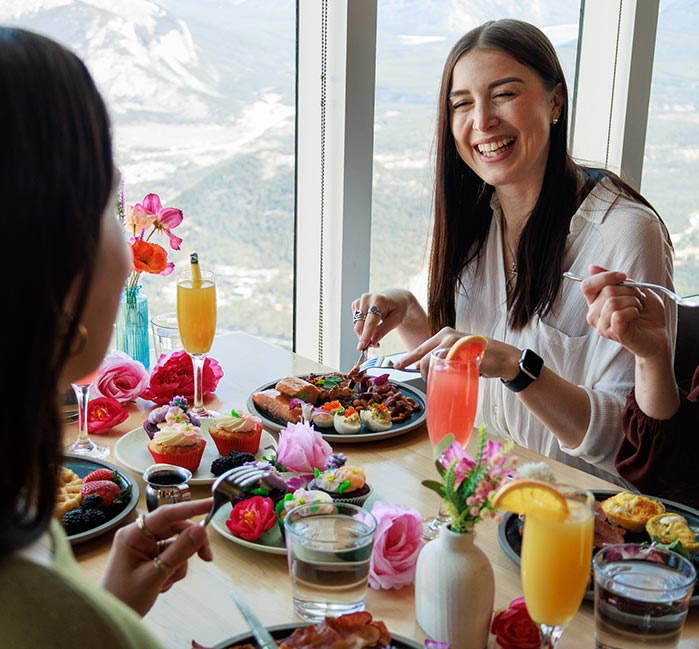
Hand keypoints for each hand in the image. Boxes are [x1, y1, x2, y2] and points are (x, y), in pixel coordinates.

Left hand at [101, 499, 213, 615]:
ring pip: (177, 543)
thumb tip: (202, 530)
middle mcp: (139, 535)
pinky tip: (163, 584)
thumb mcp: (155, 576)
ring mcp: (145, 546)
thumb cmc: (125, 599)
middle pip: (176, 528)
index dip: (191, 507)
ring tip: (167, 582)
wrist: (112, 620)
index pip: (167, 515)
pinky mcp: (151, 557)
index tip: (212, 503)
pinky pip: (173, 555)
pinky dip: (174, 569)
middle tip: (207, 558)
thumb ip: (180, 551)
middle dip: (191, 544)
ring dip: (180, 562)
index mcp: (133, 534)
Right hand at [351, 289, 427, 351]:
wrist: (396, 298)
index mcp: (379, 300)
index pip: (370, 322)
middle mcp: (367, 298)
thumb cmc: (398, 308)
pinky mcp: (356, 304)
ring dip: (364, 334)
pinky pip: (356, 321)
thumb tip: (372, 342)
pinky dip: (362, 327)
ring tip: (376, 334)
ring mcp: (360, 300)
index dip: (365, 336)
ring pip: (356, 325)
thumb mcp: (396, 320)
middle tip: (376, 345)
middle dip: (365, 338)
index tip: (362, 347)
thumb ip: (383, 331)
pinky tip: (371, 324)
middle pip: (360, 325)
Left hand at [395, 328, 519, 381]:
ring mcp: (454, 342)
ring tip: (438, 382)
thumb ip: (441, 358)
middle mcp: (447, 335)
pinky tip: (446, 379)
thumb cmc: (480, 357)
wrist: (504, 358)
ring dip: (431, 375)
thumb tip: (423, 367)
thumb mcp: (457, 355)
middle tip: (423, 381)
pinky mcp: (461, 351)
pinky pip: (444, 365)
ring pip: (432, 361)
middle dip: (420, 371)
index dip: (408, 358)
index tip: (398, 365)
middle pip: (423, 355)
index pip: (421, 347)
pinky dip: (442, 374)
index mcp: (444, 334)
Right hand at [581, 264, 669, 359]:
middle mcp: (594, 314)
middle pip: (606, 291)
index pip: (587, 285)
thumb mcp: (634, 290)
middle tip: (638, 299)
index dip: (604, 277)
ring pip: (613, 302)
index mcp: (596, 302)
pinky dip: (633, 311)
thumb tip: (592, 267)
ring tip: (638, 309)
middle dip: (630, 290)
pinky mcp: (613, 333)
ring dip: (633, 302)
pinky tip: (636, 315)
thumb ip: (614, 280)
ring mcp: (602, 325)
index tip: (623, 276)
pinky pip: (619, 315)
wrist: (657, 335)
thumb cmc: (646, 314)